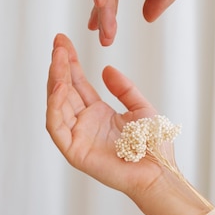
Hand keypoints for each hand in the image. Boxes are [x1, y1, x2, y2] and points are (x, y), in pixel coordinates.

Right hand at [46, 33, 165, 196]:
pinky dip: (55, 106)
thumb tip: (106, 68)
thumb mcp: (141, 107)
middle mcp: (85, 124)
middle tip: (58, 43)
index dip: (70, 63)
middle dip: (59, 66)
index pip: (78, 84)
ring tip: (58, 58)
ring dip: (56, 80)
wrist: (159, 172)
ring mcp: (78, 137)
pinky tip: (61, 86)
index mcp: (99, 114)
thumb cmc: (153, 147)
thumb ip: (124, 88)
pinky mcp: (74, 151)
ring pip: (57, 105)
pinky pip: (57, 126)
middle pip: (65, 91)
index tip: (63, 42)